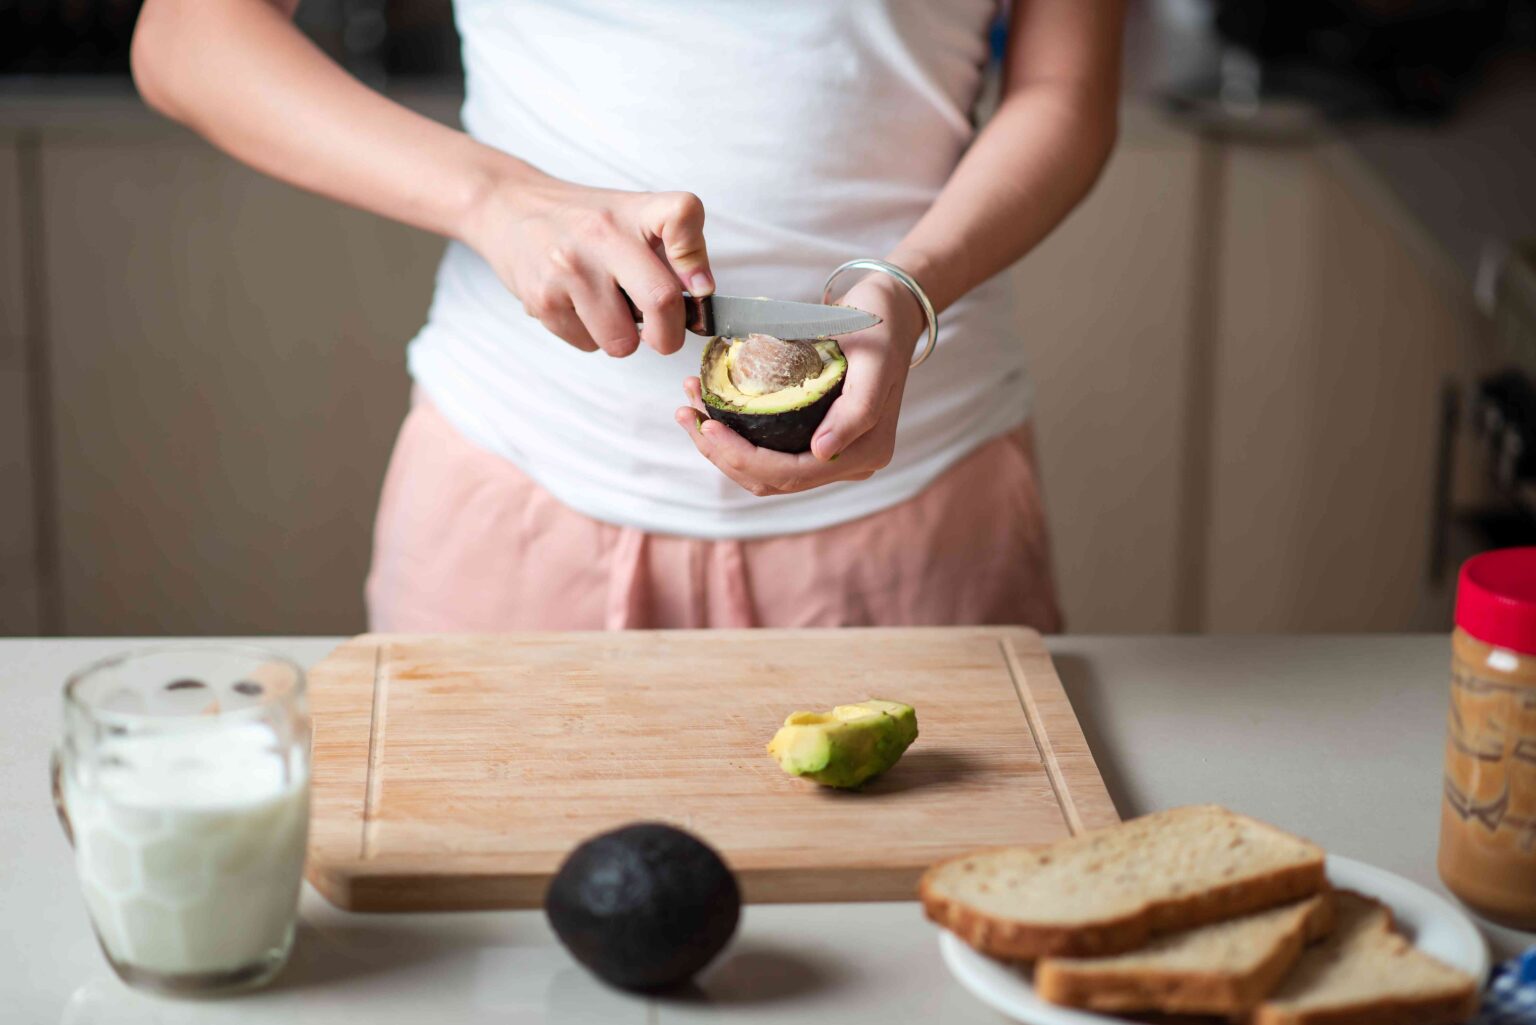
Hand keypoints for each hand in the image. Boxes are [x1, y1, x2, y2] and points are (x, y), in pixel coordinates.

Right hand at [461, 169, 712, 355]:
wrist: (509, 209)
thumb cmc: (583, 221)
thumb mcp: (630, 216)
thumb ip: (671, 250)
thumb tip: (700, 297)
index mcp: (634, 210)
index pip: (682, 215)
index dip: (696, 257)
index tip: (698, 287)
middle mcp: (602, 234)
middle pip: (661, 300)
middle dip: (669, 335)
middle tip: (662, 334)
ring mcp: (569, 268)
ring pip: (622, 341)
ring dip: (622, 339)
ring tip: (607, 309)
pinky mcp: (542, 299)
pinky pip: (588, 345)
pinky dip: (590, 337)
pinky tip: (577, 307)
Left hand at [675, 273, 925, 495]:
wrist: (888, 308)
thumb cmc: (879, 325)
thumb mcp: (875, 359)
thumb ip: (858, 410)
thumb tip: (824, 454)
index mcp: (866, 451)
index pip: (793, 474)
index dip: (743, 457)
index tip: (708, 425)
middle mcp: (848, 461)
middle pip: (772, 479)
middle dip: (721, 452)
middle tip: (687, 414)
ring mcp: (831, 452)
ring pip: (764, 471)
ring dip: (720, 447)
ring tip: (690, 409)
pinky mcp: (813, 437)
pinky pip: (768, 452)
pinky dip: (734, 436)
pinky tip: (709, 407)